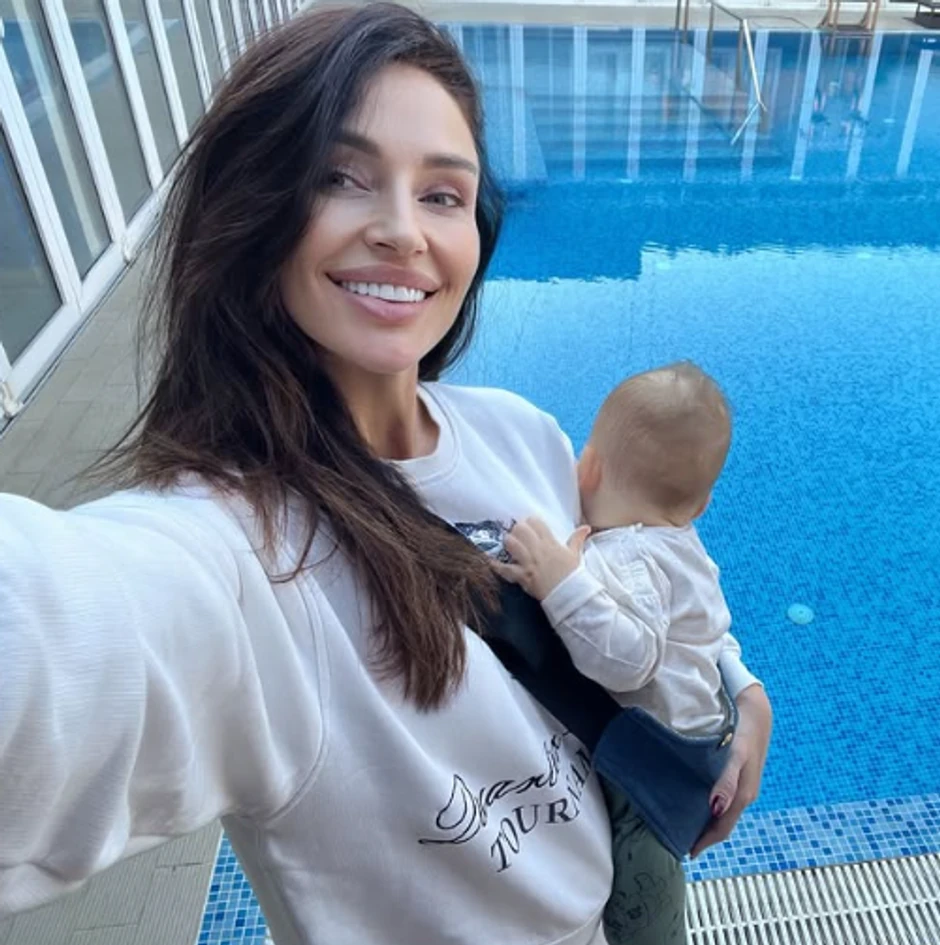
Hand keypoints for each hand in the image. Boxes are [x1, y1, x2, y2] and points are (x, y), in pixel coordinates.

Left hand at [495, 518, 590, 600]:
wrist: (571, 596)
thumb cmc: (573, 575)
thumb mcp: (576, 554)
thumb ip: (577, 538)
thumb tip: (586, 527)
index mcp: (551, 543)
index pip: (535, 522)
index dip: (529, 523)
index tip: (529, 527)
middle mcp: (538, 550)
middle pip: (520, 529)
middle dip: (516, 530)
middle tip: (517, 536)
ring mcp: (529, 563)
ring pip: (511, 543)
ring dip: (507, 543)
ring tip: (508, 546)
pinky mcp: (522, 576)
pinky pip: (505, 569)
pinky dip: (496, 565)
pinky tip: (490, 561)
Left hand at [691, 683, 772, 857]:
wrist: (757, 713)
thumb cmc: (745, 733)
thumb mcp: (737, 755)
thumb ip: (727, 781)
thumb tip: (715, 809)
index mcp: (743, 795)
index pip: (722, 827)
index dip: (706, 841)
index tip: (687, 853)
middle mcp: (744, 795)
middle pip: (723, 824)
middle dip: (705, 836)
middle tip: (681, 842)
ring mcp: (742, 786)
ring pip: (723, 813)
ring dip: (708, 824)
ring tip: (686, 827)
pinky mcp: (739, 776)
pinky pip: (724, 800)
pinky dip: (712, 809)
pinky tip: (699, 804)